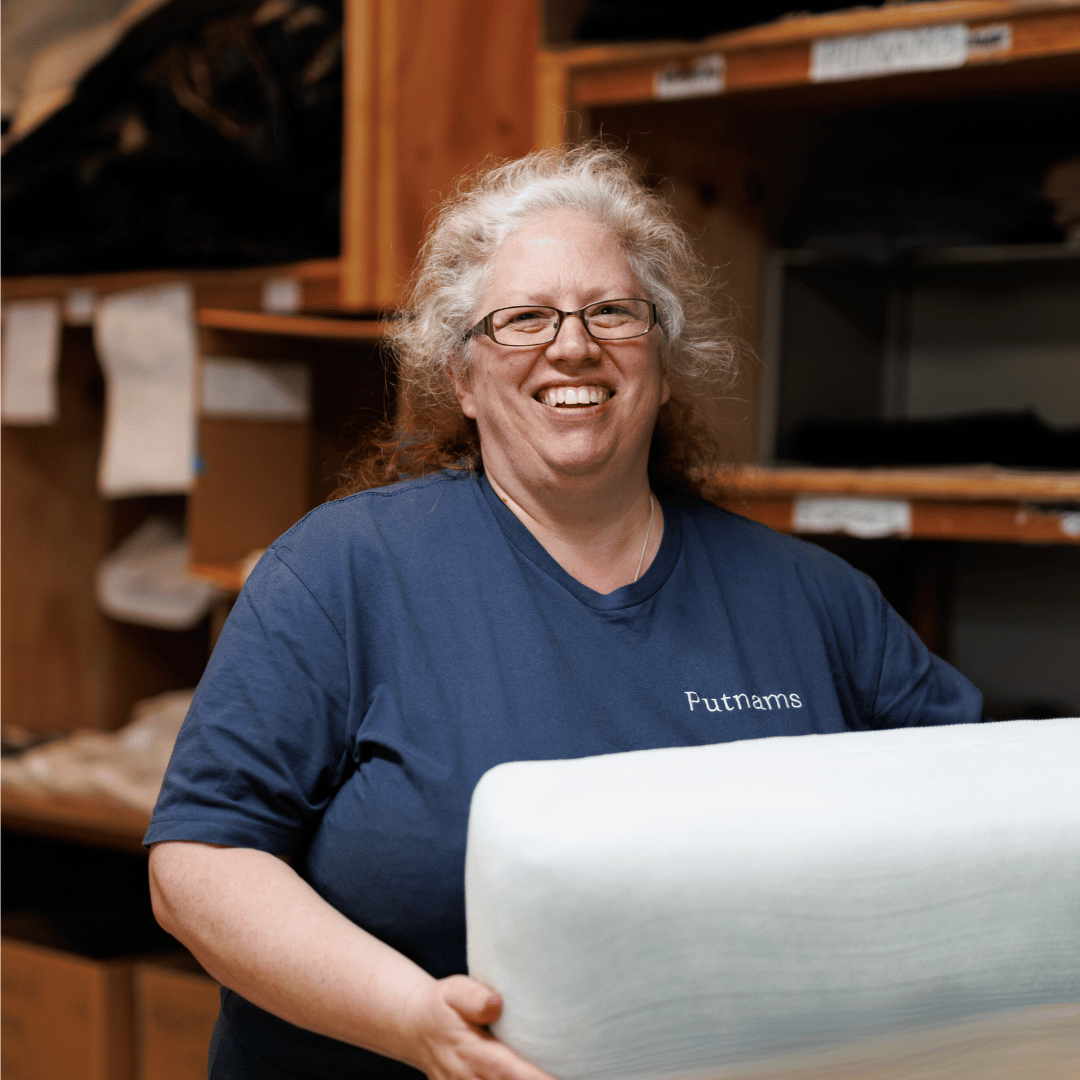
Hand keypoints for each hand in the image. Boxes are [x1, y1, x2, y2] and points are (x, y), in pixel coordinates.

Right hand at [403, 975, 556, 1079]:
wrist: (414, 1027)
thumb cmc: (442, 1005)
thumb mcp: (452, 990)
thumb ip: (473, 997)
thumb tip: (496, 1003)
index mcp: (471, 1052)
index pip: (507, 1071)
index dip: (534, 1078)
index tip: (559, 1079)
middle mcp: (468, 1079)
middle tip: (577, 1074)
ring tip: (565, 1075)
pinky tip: (534, 1077)